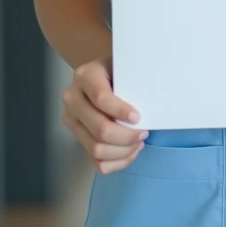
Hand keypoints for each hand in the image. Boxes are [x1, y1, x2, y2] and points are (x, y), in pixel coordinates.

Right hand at [61, 54, 148, 173]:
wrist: (105, 74)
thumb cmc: (120, 70)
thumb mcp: (125, 64)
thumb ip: (133, 76)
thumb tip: (153, 94)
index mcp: (85, 75)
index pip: (101, 98)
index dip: (121, 111)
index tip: (138, 117)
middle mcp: (72, 98)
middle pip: (99, 128)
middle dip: (126, 136)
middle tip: (144, 133)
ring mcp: (72, 120)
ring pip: (96, 148)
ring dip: (123, 151)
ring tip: (139, 142)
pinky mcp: (77, 138)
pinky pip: (96, 162)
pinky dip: (117, 162)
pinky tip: (130, 151)